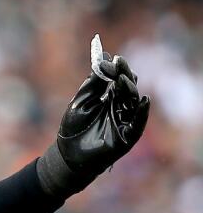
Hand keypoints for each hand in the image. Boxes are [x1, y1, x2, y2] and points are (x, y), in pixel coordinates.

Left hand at [38, 38, 150, 197]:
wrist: (67, 154)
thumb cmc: (73, 128)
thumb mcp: (80, 102)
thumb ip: (92, 84)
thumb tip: (102, 60)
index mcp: (108, 98)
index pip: (117, 80)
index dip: (116, 69)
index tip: (113, 58)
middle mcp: (119, 107)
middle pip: (127, 88)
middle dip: (124, 76)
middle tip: (120, 65)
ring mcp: (124, 121)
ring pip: (133, 102)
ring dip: (130, 90)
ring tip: (124, 79)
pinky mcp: (127, 136)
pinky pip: (138, 123)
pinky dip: (142, 112)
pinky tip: (144, 100)